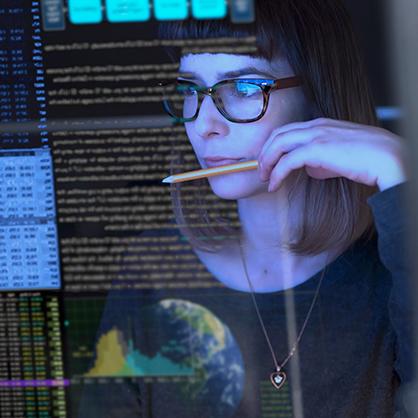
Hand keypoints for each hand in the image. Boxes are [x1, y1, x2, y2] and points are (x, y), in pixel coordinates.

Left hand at [258, 118, 407, 191]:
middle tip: (261, 170)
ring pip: (278, 144)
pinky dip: (277, 174)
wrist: (386, 157)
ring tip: (265, 178)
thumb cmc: (367, 158)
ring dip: (266, 162)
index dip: (273, 145)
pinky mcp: (316, 149)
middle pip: (277, 135)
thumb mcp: (339, 155)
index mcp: (320, 124)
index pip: (287, 130)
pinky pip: (286, 161)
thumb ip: (321, 160)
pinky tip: (274, 185)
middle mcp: (315, 126)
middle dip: (264, 153)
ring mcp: (315, 135)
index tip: (268, 161)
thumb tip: (308, 169)